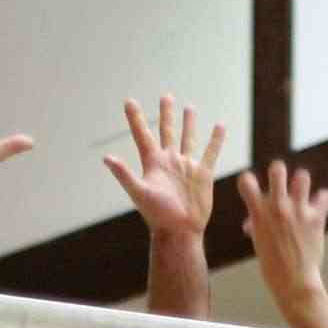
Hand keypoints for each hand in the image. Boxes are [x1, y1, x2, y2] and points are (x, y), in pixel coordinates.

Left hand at [103, 97, 225, 237]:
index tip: (128, 101)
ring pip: (188, 139)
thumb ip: (124, 174)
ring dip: (189, 124)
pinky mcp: (203, 174)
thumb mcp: (139, 192)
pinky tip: (220, 126)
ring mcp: (187, 166)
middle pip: (166, 131)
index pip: (142, 135)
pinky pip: (211, 152)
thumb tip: (107, 158)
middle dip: (166, 114)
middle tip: (166, 96)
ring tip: (190, 107)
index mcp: (153, 163)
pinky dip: (216, 139)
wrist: (180, 231)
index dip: (135, 118)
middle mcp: (169, 161)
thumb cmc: (157, 215)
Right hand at [237, 161, 327, 311]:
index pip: (245, 180)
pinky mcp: (316, 219)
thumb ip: (258, 224)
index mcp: (259, 213)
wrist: (294, 283)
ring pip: (302, 176)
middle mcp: (278, 207)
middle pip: (277, 168)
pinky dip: (322, 201)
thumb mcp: (259, 242)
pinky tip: (318, 209)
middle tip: (280, 185)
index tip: (251, 189)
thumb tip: (253, 220)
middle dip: (278, 172)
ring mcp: (299, 211)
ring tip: (301, 195)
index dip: (248, 181)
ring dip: (301, 183)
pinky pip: (325, 197)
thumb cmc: (273, 266)